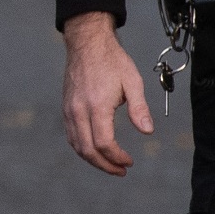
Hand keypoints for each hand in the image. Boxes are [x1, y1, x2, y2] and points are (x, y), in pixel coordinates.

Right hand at [61, 12, 153, 176]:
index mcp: (97, 105)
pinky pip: (71, 136)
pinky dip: (83, 149)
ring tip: (110, 164)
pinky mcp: (66, 108)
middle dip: (105, 165)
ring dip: (93, 160)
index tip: (129, 161)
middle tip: (121, 171)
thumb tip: (148, 132)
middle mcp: (79, 110)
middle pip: (88, 150)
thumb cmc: (112, 60)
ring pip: (77, 146)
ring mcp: (70, 110)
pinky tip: (95, 150)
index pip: (104, 143)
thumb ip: (139, 108)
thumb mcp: (132, 81)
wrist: (87, 42)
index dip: (117, 157)